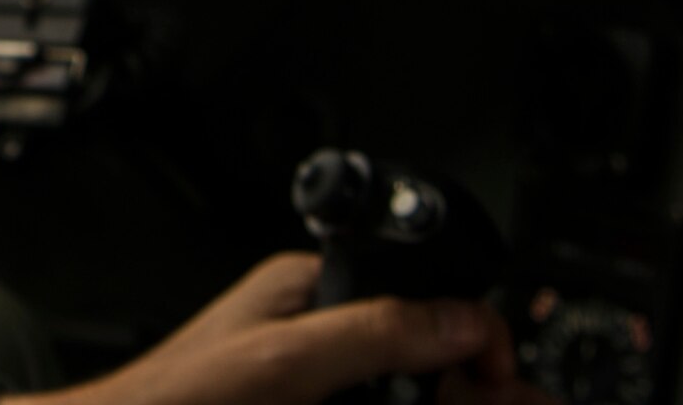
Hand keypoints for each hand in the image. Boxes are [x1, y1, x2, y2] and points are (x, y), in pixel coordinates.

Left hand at [3, 253, 553, 404]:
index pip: (416, 294)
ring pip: (398, 390)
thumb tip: (460, 319)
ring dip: (430, 398)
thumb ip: (371, 332)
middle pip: (417, 349)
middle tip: (488, 403)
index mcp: (308, 289)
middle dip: (459, 381)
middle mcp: (313, 326)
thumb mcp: (286, 361)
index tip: (501, 381)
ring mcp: (310, 377)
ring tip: (466, 404)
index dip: (469, 336)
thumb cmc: (180, 396)